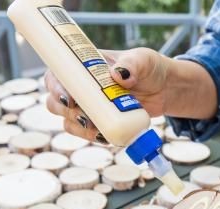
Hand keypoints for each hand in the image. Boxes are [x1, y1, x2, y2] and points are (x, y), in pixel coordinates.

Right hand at [44, 47, 170, 141]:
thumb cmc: (149, 68)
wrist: (164, 90)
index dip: (54, 87)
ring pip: (68, 121)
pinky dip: (92, 137)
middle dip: (66, 113)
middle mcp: (80, 87)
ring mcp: (89, 107)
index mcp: (83, 66)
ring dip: (79, 128)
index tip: (68, 99)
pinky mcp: (99, 123)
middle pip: (55, 102)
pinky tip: (106, 136)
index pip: (56, 75)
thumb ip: (132, 64)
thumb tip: (118, 75)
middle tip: (87, 117)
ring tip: (99, 129)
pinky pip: (85, 133)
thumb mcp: (143, 60)